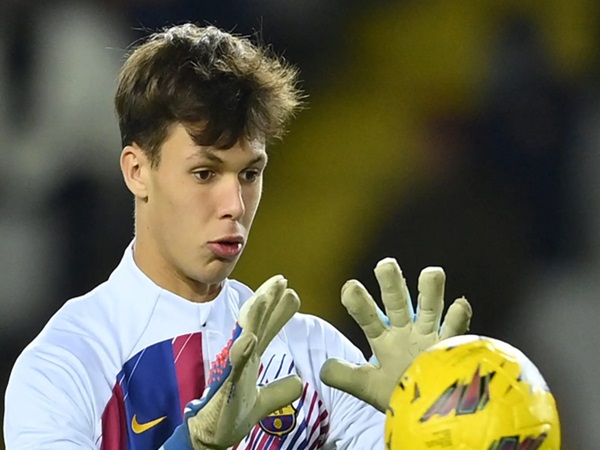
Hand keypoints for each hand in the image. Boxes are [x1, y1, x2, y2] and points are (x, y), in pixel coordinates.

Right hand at [162, 275, 302, 449]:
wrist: (210, 438)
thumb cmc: (230, 415)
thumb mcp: (262, 402)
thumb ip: (280, 390)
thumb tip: (299, 381)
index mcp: (249, 358)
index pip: (265, 328)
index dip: (276, 309)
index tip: (288, 288)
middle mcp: (240, 358)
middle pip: (255, 323)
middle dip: (266, 300)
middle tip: (280, 279)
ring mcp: (232, 370)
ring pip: (243, 337)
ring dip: (254, 316)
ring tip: (266, 296)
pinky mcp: (226, 387)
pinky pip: (234, 367)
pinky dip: (241, 351)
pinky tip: (249, 338)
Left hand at [319, 258, 471, 411]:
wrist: (433, 416)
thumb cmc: (400, 397)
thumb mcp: (368, 387)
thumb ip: (345, 376)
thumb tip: (322, 369)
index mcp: (384, 338)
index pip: (367, 315)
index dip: (358, 301)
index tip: (350, 290)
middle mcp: (406, 331)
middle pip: (397, 301)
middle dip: (391, 283)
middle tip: (385, 265)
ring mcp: (430, 336)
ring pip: (431, 307)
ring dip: (431, 290)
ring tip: (431, 273)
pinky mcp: (453, 347)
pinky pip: (457, 327)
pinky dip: (459, 315)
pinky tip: (459, 305)